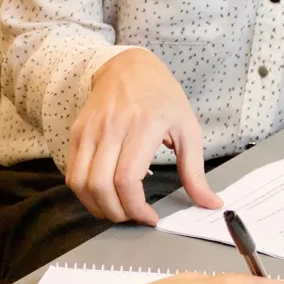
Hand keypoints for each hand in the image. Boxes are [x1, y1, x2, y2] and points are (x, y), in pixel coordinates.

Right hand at [67, 49, 222, 225]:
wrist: (129, 66)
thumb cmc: (162, 97)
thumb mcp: (188, 129)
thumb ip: (195, 171)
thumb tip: (211, 203)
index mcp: (144, 125)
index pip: (127, 179)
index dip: (135, 208)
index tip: (150, 217)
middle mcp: (112, 127)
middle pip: (101, 186)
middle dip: (116, 213)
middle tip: (132, 217)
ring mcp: (90, 129)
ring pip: (80, 182)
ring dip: (96, 206)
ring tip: (117, 210)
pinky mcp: (77, 132)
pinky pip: (72, 172)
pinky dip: (84, 192)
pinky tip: (103, 195)